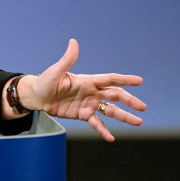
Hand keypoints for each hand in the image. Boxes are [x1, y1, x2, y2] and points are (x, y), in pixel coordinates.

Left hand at [21, 38, 145, 141]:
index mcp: (88, 80)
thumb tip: (73, 42)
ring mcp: (89, 104)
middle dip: (129, 101)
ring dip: (124, 116)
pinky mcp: (83, 115)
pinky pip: (96, 123)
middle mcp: (92, 92)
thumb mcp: (56, 71)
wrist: (37, 97)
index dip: (125, 80)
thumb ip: (68, 59)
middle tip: (142, 107)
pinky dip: (104, 130)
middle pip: (115, 96)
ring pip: (110, 110)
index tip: (140, 81)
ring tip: (138, 122)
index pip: (110, 79)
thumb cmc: (45, 81)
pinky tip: (111, 138)